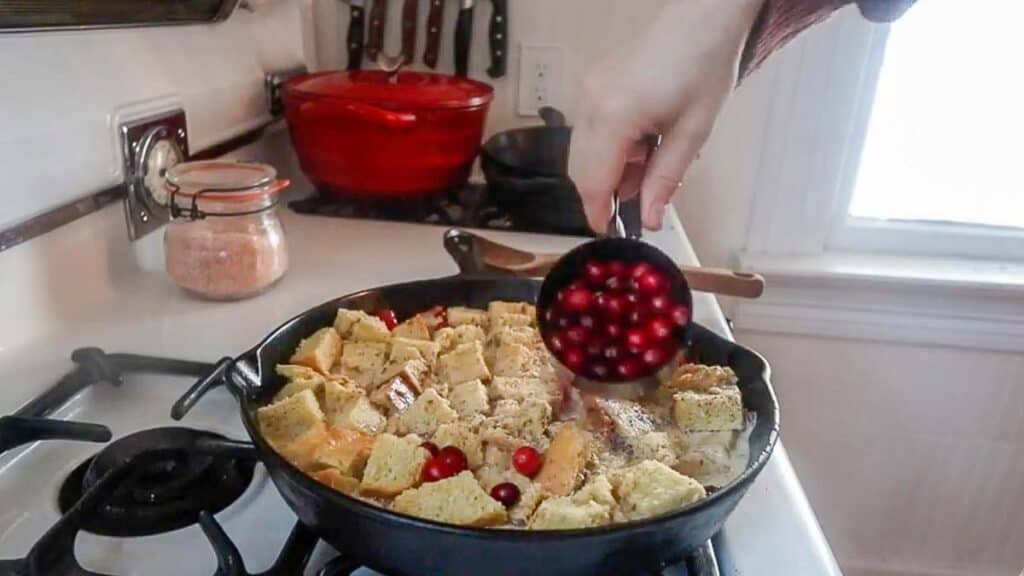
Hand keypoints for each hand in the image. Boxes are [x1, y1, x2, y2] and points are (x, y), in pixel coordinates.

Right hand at [568, 0, 763, 230]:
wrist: (701, 18)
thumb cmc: (704, 68)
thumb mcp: (692, 133)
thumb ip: (664, 179)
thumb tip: (648, 220)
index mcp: (614, 117)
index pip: (593, 180)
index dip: (598, 212)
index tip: (610, 234)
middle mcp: (589, 104)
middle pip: (579, 169)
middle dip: (602, 193)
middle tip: (636, 205)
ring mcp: (586, 91)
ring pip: (582, 151)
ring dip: (608, 170)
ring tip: (648, 167)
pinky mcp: (591, 84)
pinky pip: (588, 130)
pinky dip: (608, 148)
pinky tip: (640, 145)